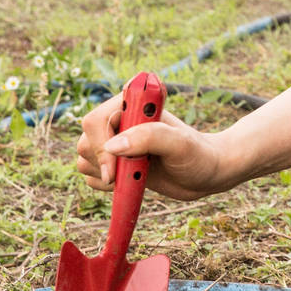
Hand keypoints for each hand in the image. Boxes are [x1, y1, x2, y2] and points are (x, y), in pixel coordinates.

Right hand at [76, 92, 234, 200]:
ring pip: (84, 160)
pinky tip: (128, 183)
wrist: (206, 174)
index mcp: (131, 105)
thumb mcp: (179, 144)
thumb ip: (148, 138)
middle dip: (102, 164)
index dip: (100, 146)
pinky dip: (103, 185)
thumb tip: (112, 147)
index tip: (114, 170)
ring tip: (135, 176)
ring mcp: (116, 143)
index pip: (96, 120)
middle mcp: (119, 122)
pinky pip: (90, 176)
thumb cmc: (198, 155)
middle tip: (125, 178)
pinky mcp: (115, 164)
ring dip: (103, 175)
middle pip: (86, 142)